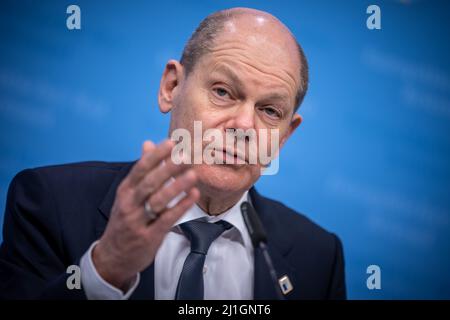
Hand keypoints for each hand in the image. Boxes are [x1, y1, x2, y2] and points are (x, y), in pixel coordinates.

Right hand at [92, 139, 198, 289]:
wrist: (112, 256)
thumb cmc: (125, 220)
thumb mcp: (128, 195)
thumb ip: (142, 170)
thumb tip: (148, 143)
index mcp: (126, 190)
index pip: (140, 169)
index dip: (155, 155)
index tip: (170, 143)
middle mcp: (130, 204)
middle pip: (150, 183)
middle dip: (168, 168)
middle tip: (185, 156)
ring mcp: (138, 221)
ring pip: (158, 201)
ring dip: (176, 187)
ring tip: (193, 175)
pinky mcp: (149, 236)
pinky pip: (167, 219)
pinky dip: (181, 206)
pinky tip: (193, 195)